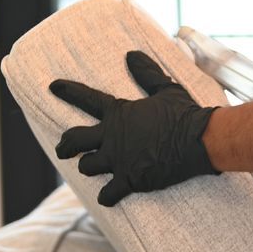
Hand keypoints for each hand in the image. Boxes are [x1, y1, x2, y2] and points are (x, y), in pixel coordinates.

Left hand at [49, 50, 219, 205]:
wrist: (199, 140)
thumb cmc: (184, 114)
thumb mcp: (165, 89)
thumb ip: (146, 73)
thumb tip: (132, 54)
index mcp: (119, 113)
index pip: (86, 99)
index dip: (68, 91)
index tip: (53, 87)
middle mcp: (112, 137)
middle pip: (74, 141)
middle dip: (65, 145)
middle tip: (62, 149)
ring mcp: (119, 160)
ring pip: (87, 167)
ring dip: (88, 167)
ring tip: (90, 168)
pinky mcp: (130, 180)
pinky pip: (108, 193)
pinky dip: (106, 196)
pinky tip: (106, 197)